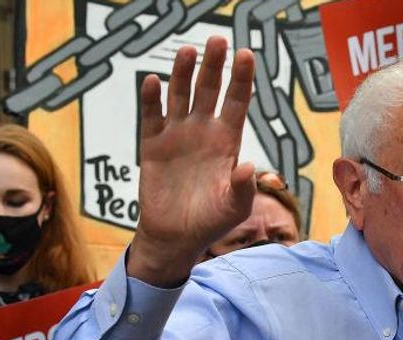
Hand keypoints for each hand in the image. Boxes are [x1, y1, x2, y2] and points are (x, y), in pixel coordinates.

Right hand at [128, 36, 257, 286]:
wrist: (176, 237)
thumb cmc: (211, 222)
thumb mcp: (234, 208)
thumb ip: (242, 188)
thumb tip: (250, 167)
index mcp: (227, 142)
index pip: (237, 102)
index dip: (242, 78)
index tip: (246, 55)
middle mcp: (203, 132)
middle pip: (210, 90)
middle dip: (214, 65)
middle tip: (217, 40)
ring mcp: (178, 136)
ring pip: (181, 96)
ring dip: (183, 73)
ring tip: (187, 51)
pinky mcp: (153, 145)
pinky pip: (152, 117)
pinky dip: (152, 99)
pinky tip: (154, 81)